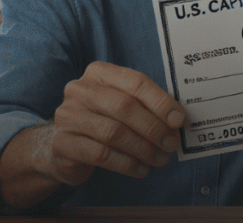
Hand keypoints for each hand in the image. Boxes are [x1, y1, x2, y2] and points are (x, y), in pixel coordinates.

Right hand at [43, 61, 184, 185]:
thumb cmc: (102, 121)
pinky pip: (101, 154)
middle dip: (153, 127)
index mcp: (99, 73)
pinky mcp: (63, 143)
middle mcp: (80, 90)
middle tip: (172, 143)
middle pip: (124, 106)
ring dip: (143, 148)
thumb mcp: (121, 105)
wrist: (64, 146)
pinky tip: (141, 169)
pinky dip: (126, 164)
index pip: (136, 82)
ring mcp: (68, 116)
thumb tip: (177, 120)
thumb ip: (144, 106)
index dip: (161, 102)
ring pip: (113, 132)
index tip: (179, 120)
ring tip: (160, 158)